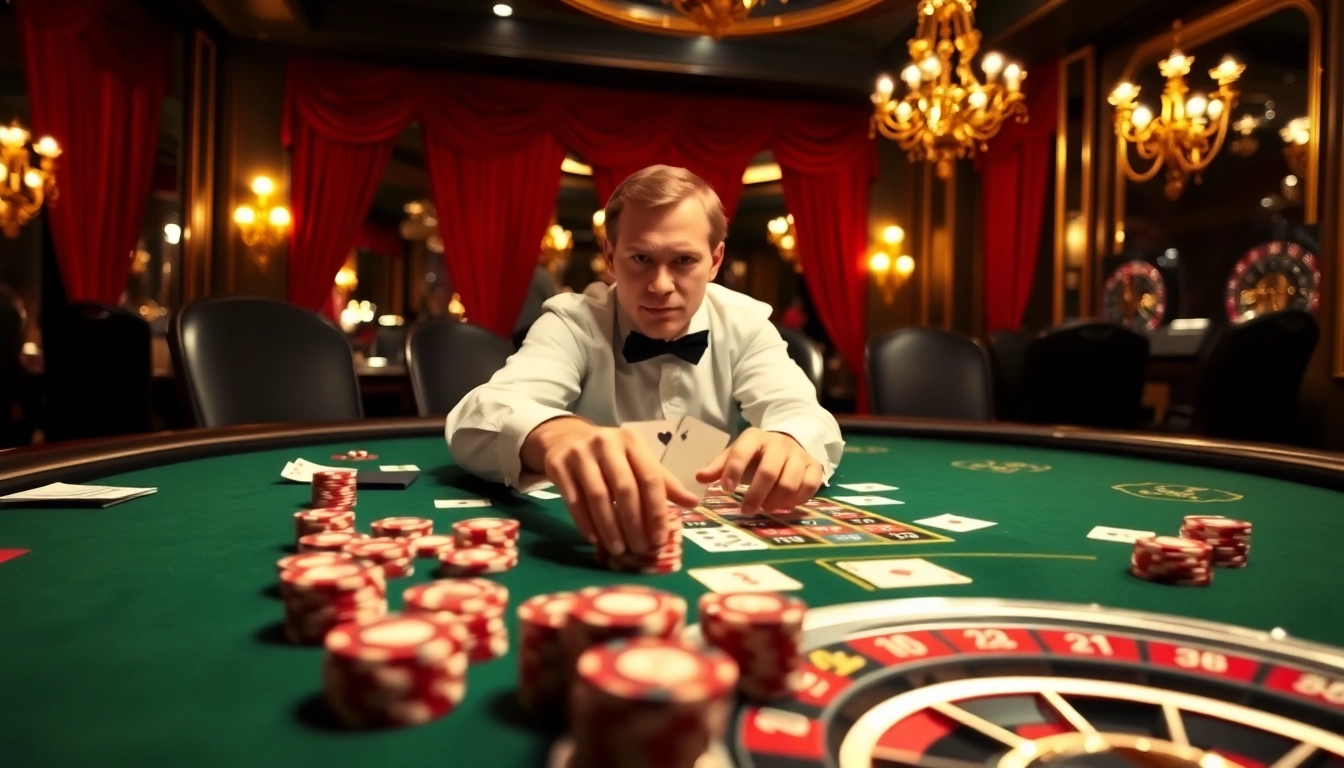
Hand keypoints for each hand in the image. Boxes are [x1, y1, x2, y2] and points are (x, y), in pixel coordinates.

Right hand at [531, 420, 698, 555]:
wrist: (566, 439)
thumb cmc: (610, 456)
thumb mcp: (636, 460)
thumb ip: (663, 482)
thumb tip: (693, 503)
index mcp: (632, 442)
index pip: (650, 478)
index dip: (656, 511)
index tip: (660, 538)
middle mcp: (606, 443)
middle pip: (625, 489)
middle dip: (634, 523)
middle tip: (639, 548)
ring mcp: (580, 453)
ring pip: (598, 496)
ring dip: (610, 528)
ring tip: (619, 550)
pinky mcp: (558, 465)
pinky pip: (574, 500)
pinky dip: (585, 522)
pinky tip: (595, 540)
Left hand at [695, 427, 822, 513]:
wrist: (789, 442)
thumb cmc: (756, 454)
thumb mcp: (736, 455)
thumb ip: (719, 466)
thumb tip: (699, 478)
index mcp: (755, 438)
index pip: (742, 452)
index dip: (733, 472)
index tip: (726, 491)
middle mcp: (779, 443)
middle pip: (769, 472)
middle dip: (756, 495)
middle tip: (746, 511)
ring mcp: (799, 454)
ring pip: (790, 482)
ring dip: (776, 501)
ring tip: (766, 508)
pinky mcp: (814, 466)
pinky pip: (810, 486)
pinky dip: (797, 500)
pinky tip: (785, 506)